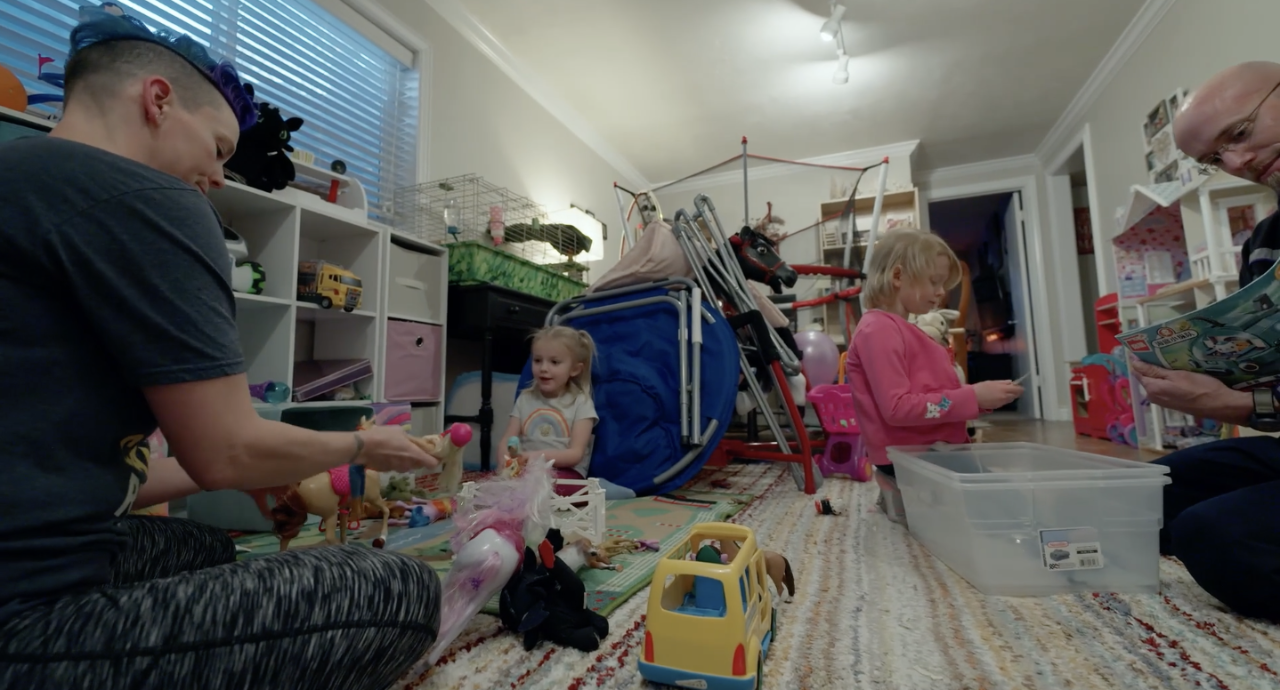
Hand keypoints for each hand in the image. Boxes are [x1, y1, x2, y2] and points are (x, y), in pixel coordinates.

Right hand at [358, 425, 438, 472]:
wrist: (362, 447)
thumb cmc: (383, 435)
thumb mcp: (399, 431)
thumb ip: (409, 439)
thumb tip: (413, 442)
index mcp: (414, 454)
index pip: (432, 463)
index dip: (434, 459)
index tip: (433, 454)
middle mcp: (407, 464)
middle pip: (419, 464)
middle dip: (418, 458)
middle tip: (412, 448)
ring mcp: (396, 469)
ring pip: (407, 466)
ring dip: (406, 460)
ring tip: (397, 450)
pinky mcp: (386, 471)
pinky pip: (395, 467)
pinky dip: (394, 462)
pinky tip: (386, 454)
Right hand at [973, 380, 1023, 409]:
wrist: (973, 398)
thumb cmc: (982, 387)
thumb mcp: (992, 382)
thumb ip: (1003, 382)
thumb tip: (1011, 382)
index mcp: (1004, 389)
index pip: (1018, 390)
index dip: (1020, 388)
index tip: (1019, 386)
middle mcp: (1005, 397)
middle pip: (1015, 395)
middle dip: (1015, 392)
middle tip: (1012, 389)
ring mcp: (1002, 403)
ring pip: (1010, 399)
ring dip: (1010, 396)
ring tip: (1003, 393)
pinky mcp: (998, 407)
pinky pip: (1004, 402)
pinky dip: (1004, 399)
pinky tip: (997, 397)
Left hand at [1129, 359, 1251, 423]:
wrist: (1219, 405)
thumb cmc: (1200, 387)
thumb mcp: (1176, 375)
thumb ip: (1153, 370)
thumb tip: (1134, 363)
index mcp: (1152, 389)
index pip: (1137, 371)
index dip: (1137, 359)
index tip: (1141, 347)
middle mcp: (1153, 397)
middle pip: (1146, 377)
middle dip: (1148, 364)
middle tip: (1156, 349)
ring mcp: (1162, 402)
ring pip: (1155, 382)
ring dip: (1158, 371)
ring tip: (1165, 357)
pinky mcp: (1172, 403)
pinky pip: (1163, 388)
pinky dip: (1166, 379)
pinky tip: (1174, 370)